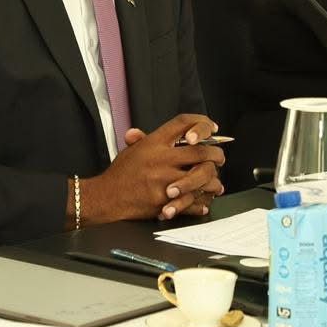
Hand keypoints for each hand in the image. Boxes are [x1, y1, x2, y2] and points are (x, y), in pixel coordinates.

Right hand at [79, 114, 224, 225]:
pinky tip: (203, 202)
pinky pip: (192, 201)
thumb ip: (142, 140)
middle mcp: (161, 159)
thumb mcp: (131, 150)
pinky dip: (201, 203)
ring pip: (202, 178)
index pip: (183, 123)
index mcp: (154, 143)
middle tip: (219, 159)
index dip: (202, 123)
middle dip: (216, 156)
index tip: (213, 129)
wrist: (107, 198)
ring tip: (215, 183)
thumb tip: (140, 132)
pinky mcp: (165, 201)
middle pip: (201, 152)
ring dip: (212, 181)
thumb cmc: (120, 174)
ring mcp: (164, 180)